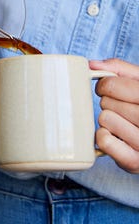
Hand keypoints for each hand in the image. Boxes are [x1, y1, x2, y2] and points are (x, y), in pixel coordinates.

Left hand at [90, 58, 138, 172]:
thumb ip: (120, 69)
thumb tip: (93, 64)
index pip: (113, 85)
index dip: (105, 85)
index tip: (110, 89)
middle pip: (106, 102)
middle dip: (109, 103)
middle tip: (122, 109)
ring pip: (105, 119)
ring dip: (108, 120)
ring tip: (123, 123)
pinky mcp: (134, 161)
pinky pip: (103, 140)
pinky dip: (104, 137)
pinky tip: (117, 137)